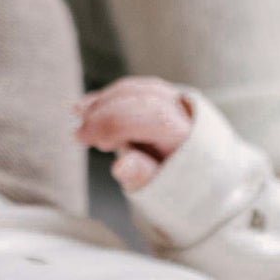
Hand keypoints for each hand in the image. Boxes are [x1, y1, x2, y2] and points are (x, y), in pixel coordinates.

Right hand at [73, 75, 193, 191]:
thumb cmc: (177, 184)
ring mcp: (175, 99)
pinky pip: (133, 90)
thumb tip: (120, 167)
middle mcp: (185, 111)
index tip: (85, 139)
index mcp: (187, 135)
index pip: (151, 115)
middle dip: (105, 112)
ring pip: (136, 90)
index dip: (113, 122)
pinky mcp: (162, 96)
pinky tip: (84, 106)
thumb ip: (143, 175)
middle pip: (141, 98)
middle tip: (79, 135)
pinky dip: (107, 98)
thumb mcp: (160, 190)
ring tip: (80, 117)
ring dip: (104, 101)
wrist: (201, 176)